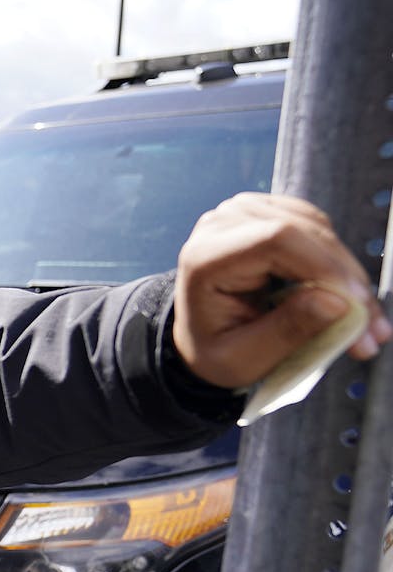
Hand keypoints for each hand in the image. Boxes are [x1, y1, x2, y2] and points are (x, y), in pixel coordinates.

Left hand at [173, 192, 390, 388]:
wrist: (199, 338)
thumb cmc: (213, 349)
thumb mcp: (242, 358)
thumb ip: (286, 331)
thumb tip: (337, 303)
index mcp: (205, 257)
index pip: (277, 239)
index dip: (325, 268)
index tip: (354, 309)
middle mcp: (224, 224)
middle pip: (306, 234)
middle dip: (346, 284)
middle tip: (371, 332)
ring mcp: (249, 213)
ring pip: (321, 234)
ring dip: (350, 279)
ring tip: (365, 325)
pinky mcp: (273, 215)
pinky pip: (321, 235)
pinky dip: (341, 270)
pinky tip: (351, 303)